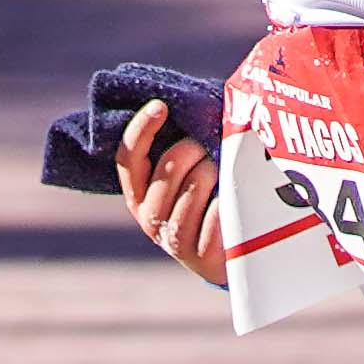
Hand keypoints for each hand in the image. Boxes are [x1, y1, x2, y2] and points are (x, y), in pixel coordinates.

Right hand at [116, 100, 220, 278]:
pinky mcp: (201, 256)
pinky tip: (235, 201)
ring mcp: (173, 239)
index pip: (128, 157)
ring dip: (214, 172)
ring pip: (193, 186)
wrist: (231, 261)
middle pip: (168, 168)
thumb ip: (187, 145)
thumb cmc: (213, 203)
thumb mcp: (193, 174)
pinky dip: (228, 200)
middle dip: (194, 149)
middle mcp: (149, 218)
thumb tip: (204, 102)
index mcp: (139, 195)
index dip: (141, 129)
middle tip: (211, 149)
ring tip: (226, 175)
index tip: (161, 106)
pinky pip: (217, 213)